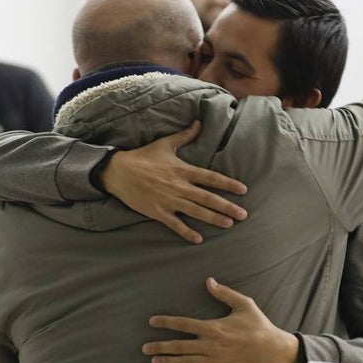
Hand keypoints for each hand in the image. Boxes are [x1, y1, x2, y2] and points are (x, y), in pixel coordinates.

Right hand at [101, 121, 247, 243]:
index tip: (243, 190)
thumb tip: (198, 123)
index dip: (228, 184)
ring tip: (229, 224)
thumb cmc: (142, 157)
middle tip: (244, 214)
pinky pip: (175, 224)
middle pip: (208, 198)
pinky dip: (186, 232)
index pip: (210, 177)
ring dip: (214, 219)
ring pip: (196, 212)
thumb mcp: (165, 144)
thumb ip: (184, 136)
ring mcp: (168, 200)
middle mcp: (179, 186)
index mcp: (182, 170)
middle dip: (227, 206)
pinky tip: (198, 239)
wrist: (118, 171)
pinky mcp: (157, 212)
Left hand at [142, 277, 300, 362]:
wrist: (273, 350)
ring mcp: (215, 361)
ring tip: (153, 362)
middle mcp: (211, 345)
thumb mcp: (244, 304)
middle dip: (160, 347)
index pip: (184, 324)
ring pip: (186, 362)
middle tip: (144, 348)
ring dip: (168, 362)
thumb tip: (209, 281)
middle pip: (179, 346)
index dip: (166, 322)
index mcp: (213, 327)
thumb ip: (224, 293)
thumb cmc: (259, 326)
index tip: (152, 322)